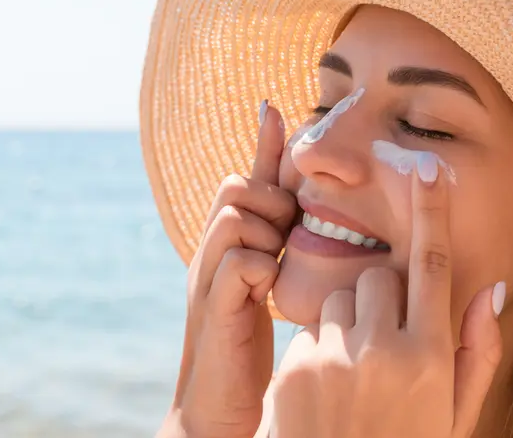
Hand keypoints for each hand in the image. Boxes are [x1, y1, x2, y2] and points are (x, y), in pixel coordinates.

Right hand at [162, 101, 295, 437]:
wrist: (218, 410)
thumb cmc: (250, 349)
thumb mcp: (269, 289)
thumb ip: (282, 250)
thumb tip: (305, 215)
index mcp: (229, 246)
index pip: (245, 180)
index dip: (262, 144)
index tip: (275, 105)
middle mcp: (212, 253)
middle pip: (235, 186)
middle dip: (269, 198)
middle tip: (286, 233)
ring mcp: (207, 278)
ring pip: (234, 215)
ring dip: (266, 230)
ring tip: (277, 262)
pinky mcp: (213, 308)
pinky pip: (238, 260)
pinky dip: (260, 267)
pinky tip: (269, 291)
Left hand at [269, 153, 503, 437]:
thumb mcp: (455, 414)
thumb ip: (478, 351)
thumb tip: (489, 287)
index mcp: (432, 358)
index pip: (433, 266)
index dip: (431, 211)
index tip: (427, 167)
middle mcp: (386, 351)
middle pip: (377, 277)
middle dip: (380, 298)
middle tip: (382, 346)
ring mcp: (337, 359)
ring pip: (340, 299)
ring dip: (347, 324)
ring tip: (353, 378)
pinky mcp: (296, 369)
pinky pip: (310, 331)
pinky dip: (320, 349)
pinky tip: (326, 394)